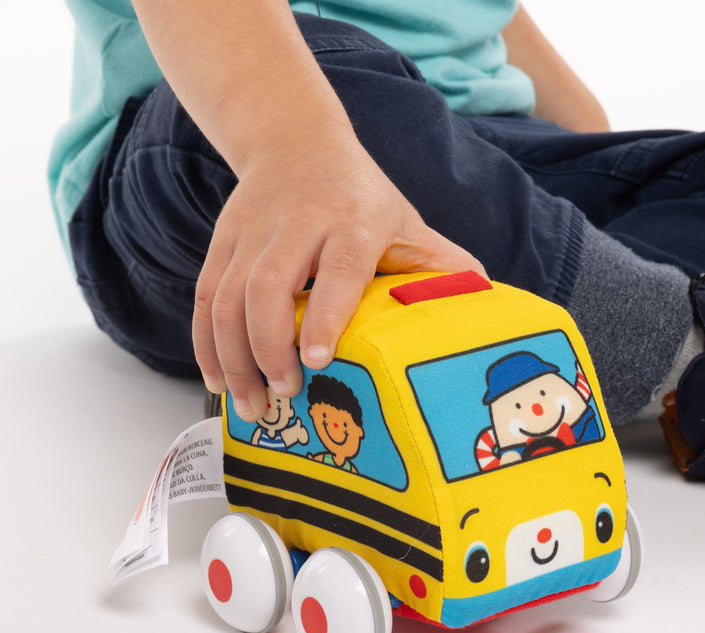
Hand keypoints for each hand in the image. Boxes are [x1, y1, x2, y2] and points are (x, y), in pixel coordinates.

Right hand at [192, 122, 484, 420]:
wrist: (293, 141)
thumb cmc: (359, 195)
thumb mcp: (404, 220)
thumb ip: (439, 263)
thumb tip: (485, 304)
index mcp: (353, 222)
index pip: (339, 269)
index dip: (326, 313)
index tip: (317, 358)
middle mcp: (297, 226)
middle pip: (268, 287)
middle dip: (269, 348)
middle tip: (284, 395)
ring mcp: (252, 233)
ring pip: (227, 298)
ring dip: (232, 358)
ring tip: (251, 405)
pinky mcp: (222, 242)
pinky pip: (205, 297)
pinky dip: (206, 343)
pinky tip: (219, 379)